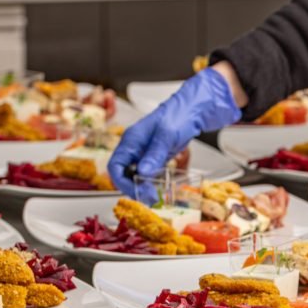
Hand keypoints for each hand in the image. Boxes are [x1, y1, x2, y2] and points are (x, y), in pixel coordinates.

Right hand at [108, 66, 242, 200]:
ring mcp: (143, 153)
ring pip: (134, 176)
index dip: (122, 182)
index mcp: (131, 140)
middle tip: (150, 197)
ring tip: (155, 197)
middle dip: (134, 188)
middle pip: (123, 173)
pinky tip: (158, 189)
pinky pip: (146, 173)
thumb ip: (154, 154)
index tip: (137, 192)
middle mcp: (134, 147)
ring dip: (142, 187)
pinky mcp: (153, 157)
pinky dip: (150, 183)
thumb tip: (142, 172)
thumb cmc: (178, 116)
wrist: (192, 110)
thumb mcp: (167, 136)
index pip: (115, 166)